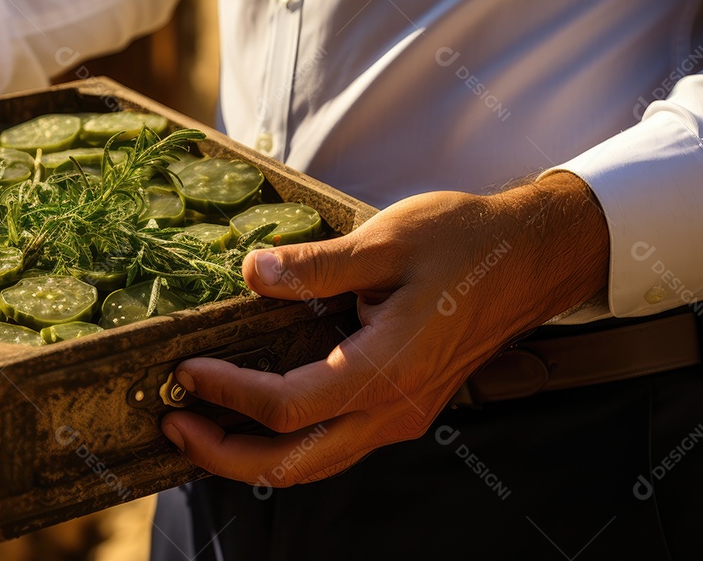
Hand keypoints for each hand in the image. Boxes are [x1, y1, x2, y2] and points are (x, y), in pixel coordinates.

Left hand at [161, 172, 608, 485]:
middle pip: (295, 463)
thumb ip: (316, 265)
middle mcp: (394, 409)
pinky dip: (288, 441)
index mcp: (386, 368)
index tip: (187, 368)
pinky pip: (336, 443)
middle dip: (225, 454)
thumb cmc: (463, 242)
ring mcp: (402, 415)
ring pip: (316, 464)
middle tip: (172, 423)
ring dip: (253, 455)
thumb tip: (250, 273)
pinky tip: (259, 412)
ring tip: (202, 426)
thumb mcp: (386, 240)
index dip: (229, 393)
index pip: (288, 406)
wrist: (529, 258)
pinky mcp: (404, 407)